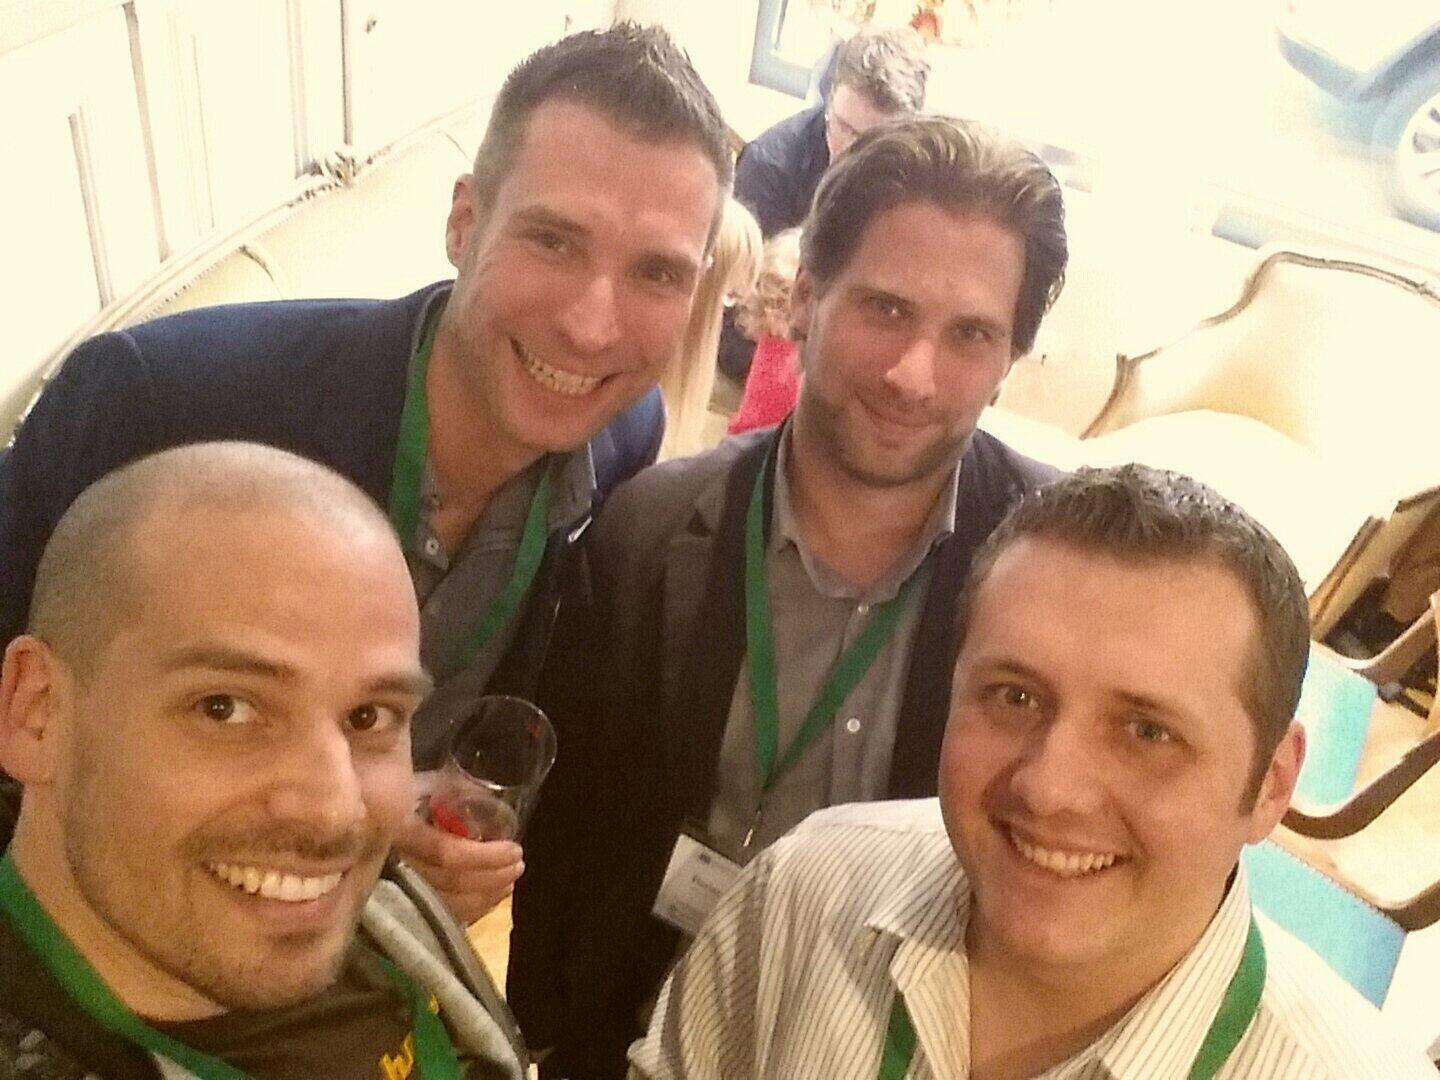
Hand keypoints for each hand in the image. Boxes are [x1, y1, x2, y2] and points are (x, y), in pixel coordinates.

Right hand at [396, 771, 523, 921]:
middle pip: (451, 884)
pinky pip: (439, 916)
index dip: (486, 856)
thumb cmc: (392, 794)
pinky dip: (469, 910)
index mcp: (399, 832)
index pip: (447, 853)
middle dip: (491, 877)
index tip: (515, 849)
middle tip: (518, 865)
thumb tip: (486, 798)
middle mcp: (394, 864)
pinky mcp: (398, 905)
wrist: (355, 815)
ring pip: (446, 906)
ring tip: (509, 882)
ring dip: (485, 896)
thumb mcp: (420, 784)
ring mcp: (394, 889)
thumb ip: (451, 790)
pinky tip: (488, 899)